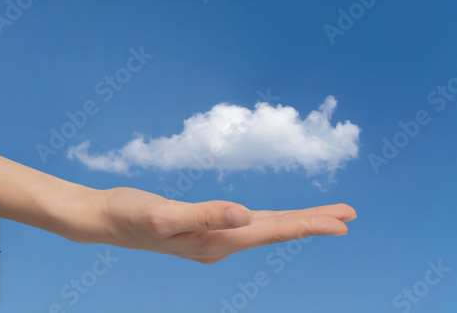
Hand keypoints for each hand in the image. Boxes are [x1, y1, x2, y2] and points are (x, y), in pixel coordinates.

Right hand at [89, 187, 356, 263]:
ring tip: (326, 217)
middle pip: (277, 231)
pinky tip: (276, 220)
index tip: (344, 222)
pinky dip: (273, 221)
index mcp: (216, 241)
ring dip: (298, 222)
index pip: (272, 231)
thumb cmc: (130, 215)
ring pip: (267, 229)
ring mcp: (216, 238)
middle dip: (314, 223)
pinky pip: (251, 225)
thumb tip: (246, 214)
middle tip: (350, 215)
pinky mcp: (208, 229)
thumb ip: (204, 215)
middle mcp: (222, 243)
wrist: (106, 220)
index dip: (309, 225)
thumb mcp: (163, 214)